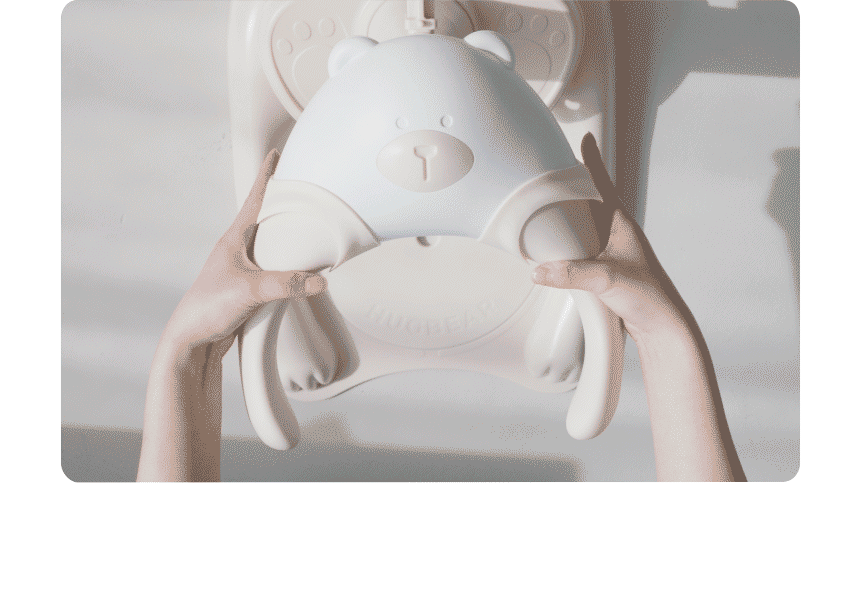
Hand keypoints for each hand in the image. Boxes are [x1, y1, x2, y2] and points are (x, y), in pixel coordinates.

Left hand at [161, 149, 326, 356]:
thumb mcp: (250, 291)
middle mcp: (238, 249)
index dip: (267, 176)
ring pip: (271, 246)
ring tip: (311, 230)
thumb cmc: (208, 309)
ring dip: (288, 238)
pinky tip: (300, 272)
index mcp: (235, 239)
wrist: (191, 342)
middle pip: (266, 219)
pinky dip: (288, 265)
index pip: (254, 199)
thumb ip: (286, 284)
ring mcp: (243, 269)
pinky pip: (273, 269)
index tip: (277, 153)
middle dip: (285, 205)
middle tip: (306, 192)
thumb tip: (320, 280)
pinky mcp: (248, 289)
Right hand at [532, 133, 687, 341]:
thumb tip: (539, 270)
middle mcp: (615, 234)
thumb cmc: (649, 297)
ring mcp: (609, 252)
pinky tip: (553, 254)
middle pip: (587, 204)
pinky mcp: (603, 271)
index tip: (585, 140)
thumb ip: (572, 273)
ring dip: (565, 222)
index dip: (592, 162)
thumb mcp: (606, 280)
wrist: (661, 327)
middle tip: (547, 177)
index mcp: (621, 224)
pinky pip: (578, 251)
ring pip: (581, 229)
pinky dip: (564, 248)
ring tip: (542, 214)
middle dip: (569, 190)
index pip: (603, 186)